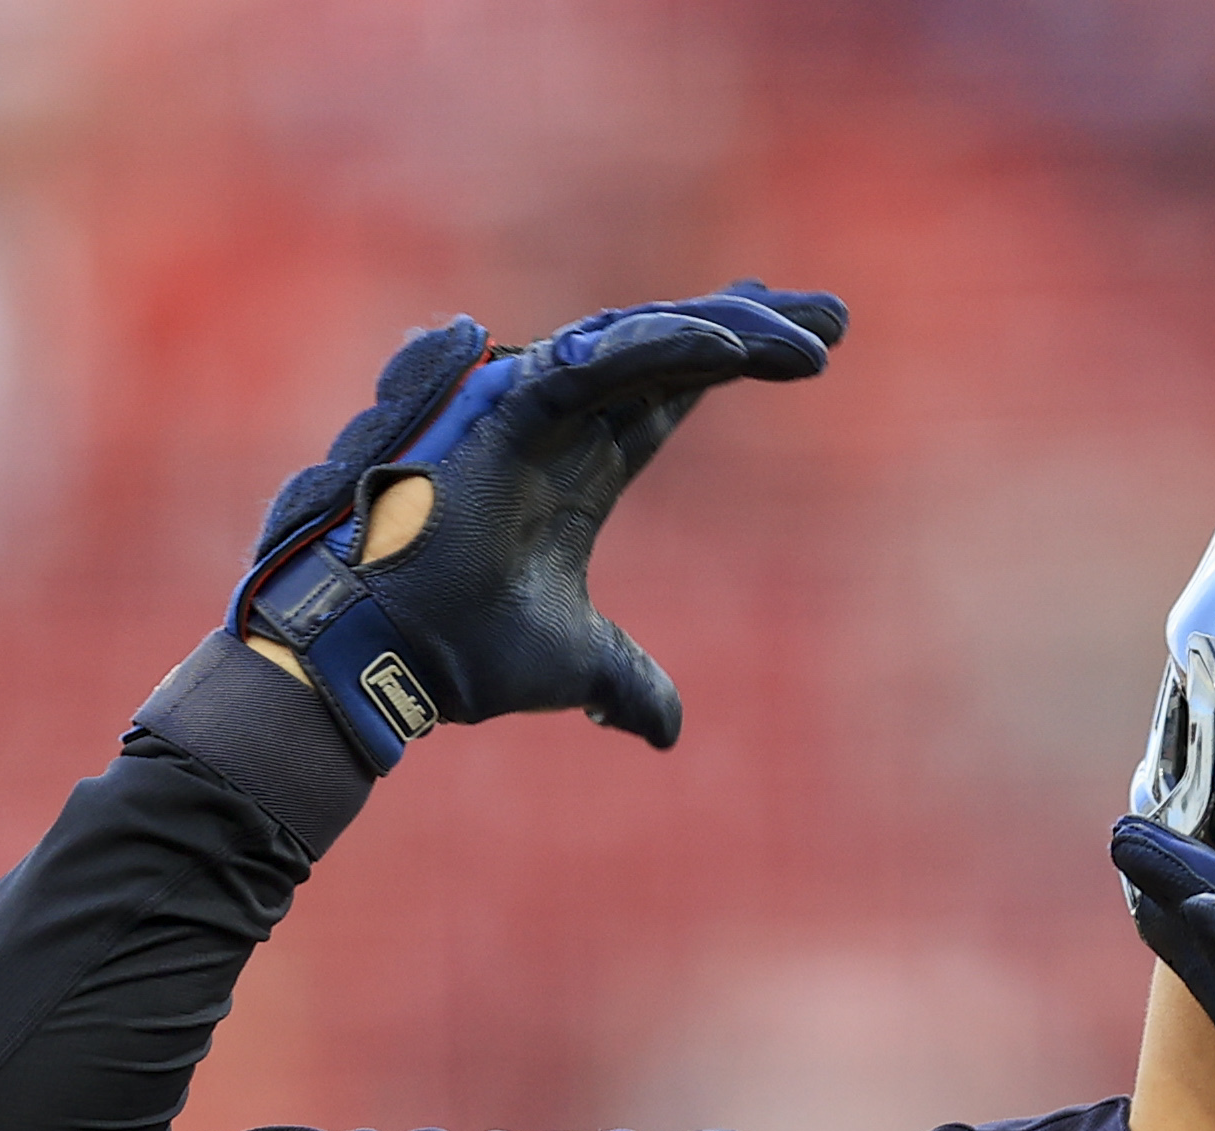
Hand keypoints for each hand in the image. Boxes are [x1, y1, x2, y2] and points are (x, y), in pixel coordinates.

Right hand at [232, 284, 843, 767]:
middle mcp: (554, 420)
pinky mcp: (499, 406)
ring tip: (813, 331)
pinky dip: (664, 347)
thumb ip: (625, 682)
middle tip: (835, 317)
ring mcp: (525, 405)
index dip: (734, 364)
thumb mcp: (573, 666)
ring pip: (643, 341)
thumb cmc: (453, 653)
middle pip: (670, 350)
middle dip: (756, 326)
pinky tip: (737, 344)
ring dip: (733, 330)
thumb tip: (663, 729)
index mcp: (577, 465)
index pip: (668, 394)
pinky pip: (596, 359)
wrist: (379, 665)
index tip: (809, 352)